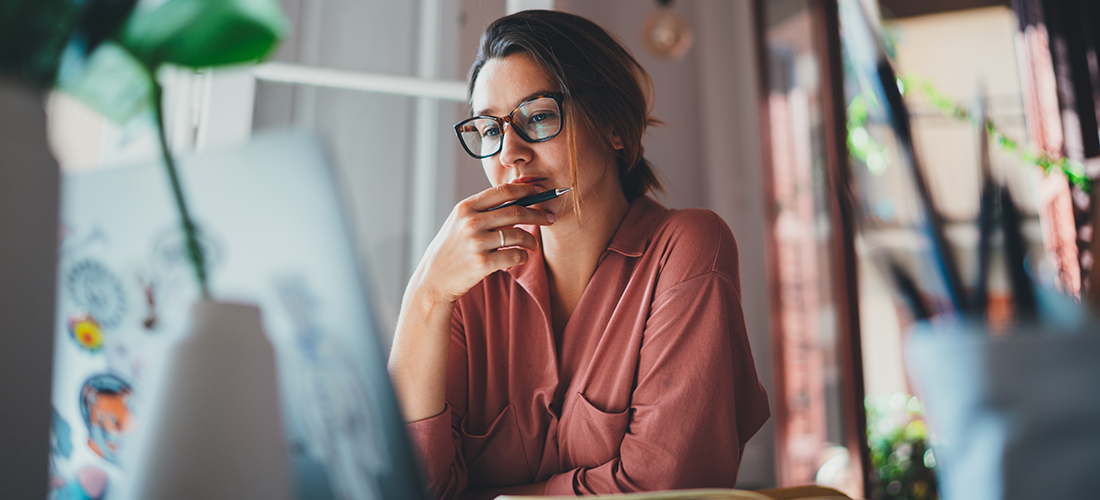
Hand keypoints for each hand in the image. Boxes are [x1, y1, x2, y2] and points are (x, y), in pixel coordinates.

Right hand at [411, 183, 555, 303]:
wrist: (433, 280)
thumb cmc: (451, 250)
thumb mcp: (459, 223)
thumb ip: (483, 210)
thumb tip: (516, 195)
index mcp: (465, 207)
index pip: (503, 191)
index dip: (526, 189)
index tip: (541, 191)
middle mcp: (471, 222)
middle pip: (516, 211)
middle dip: (538, 214)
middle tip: (550, 218)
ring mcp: (476, 243)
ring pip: (519, 235)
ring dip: (532, 240)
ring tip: (533, 244)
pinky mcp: (482, 263)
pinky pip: (515, 256)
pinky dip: (523, 256)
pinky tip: (521, 257)